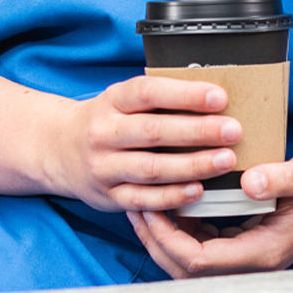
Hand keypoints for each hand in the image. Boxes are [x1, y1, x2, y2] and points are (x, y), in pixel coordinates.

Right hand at [47, 76, 243, 212]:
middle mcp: (104, 133)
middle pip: (154, 131)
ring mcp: (104, 166)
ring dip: (192, 165)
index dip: (184, 94)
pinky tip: (199, 190)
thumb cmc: (107, 121)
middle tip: (233, 130)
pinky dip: (172, 196)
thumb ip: (158, 100)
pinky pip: (144, 199)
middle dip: (198, 131)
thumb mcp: (121, 100)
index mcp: (111, 101)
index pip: (148, 93)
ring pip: (152, 168)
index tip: (219, 97)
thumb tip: (213, 97)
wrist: (59, 150)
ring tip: (226, 160)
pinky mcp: (108, 196)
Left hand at [126, 150, 292, 278]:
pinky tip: (166, 203)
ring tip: (141, 203)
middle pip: (187, 269)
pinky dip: (178, 231)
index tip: (150, 207)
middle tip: (133, 205)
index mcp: (263, 253)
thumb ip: (280, 178)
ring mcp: (246, 257)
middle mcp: (251, 263)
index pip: (200, 261)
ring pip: (189, 263)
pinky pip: (201, 247)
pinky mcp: (242, 244)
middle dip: (156, 241)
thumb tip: (248, 182)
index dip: (168, 238)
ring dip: (163, 237)